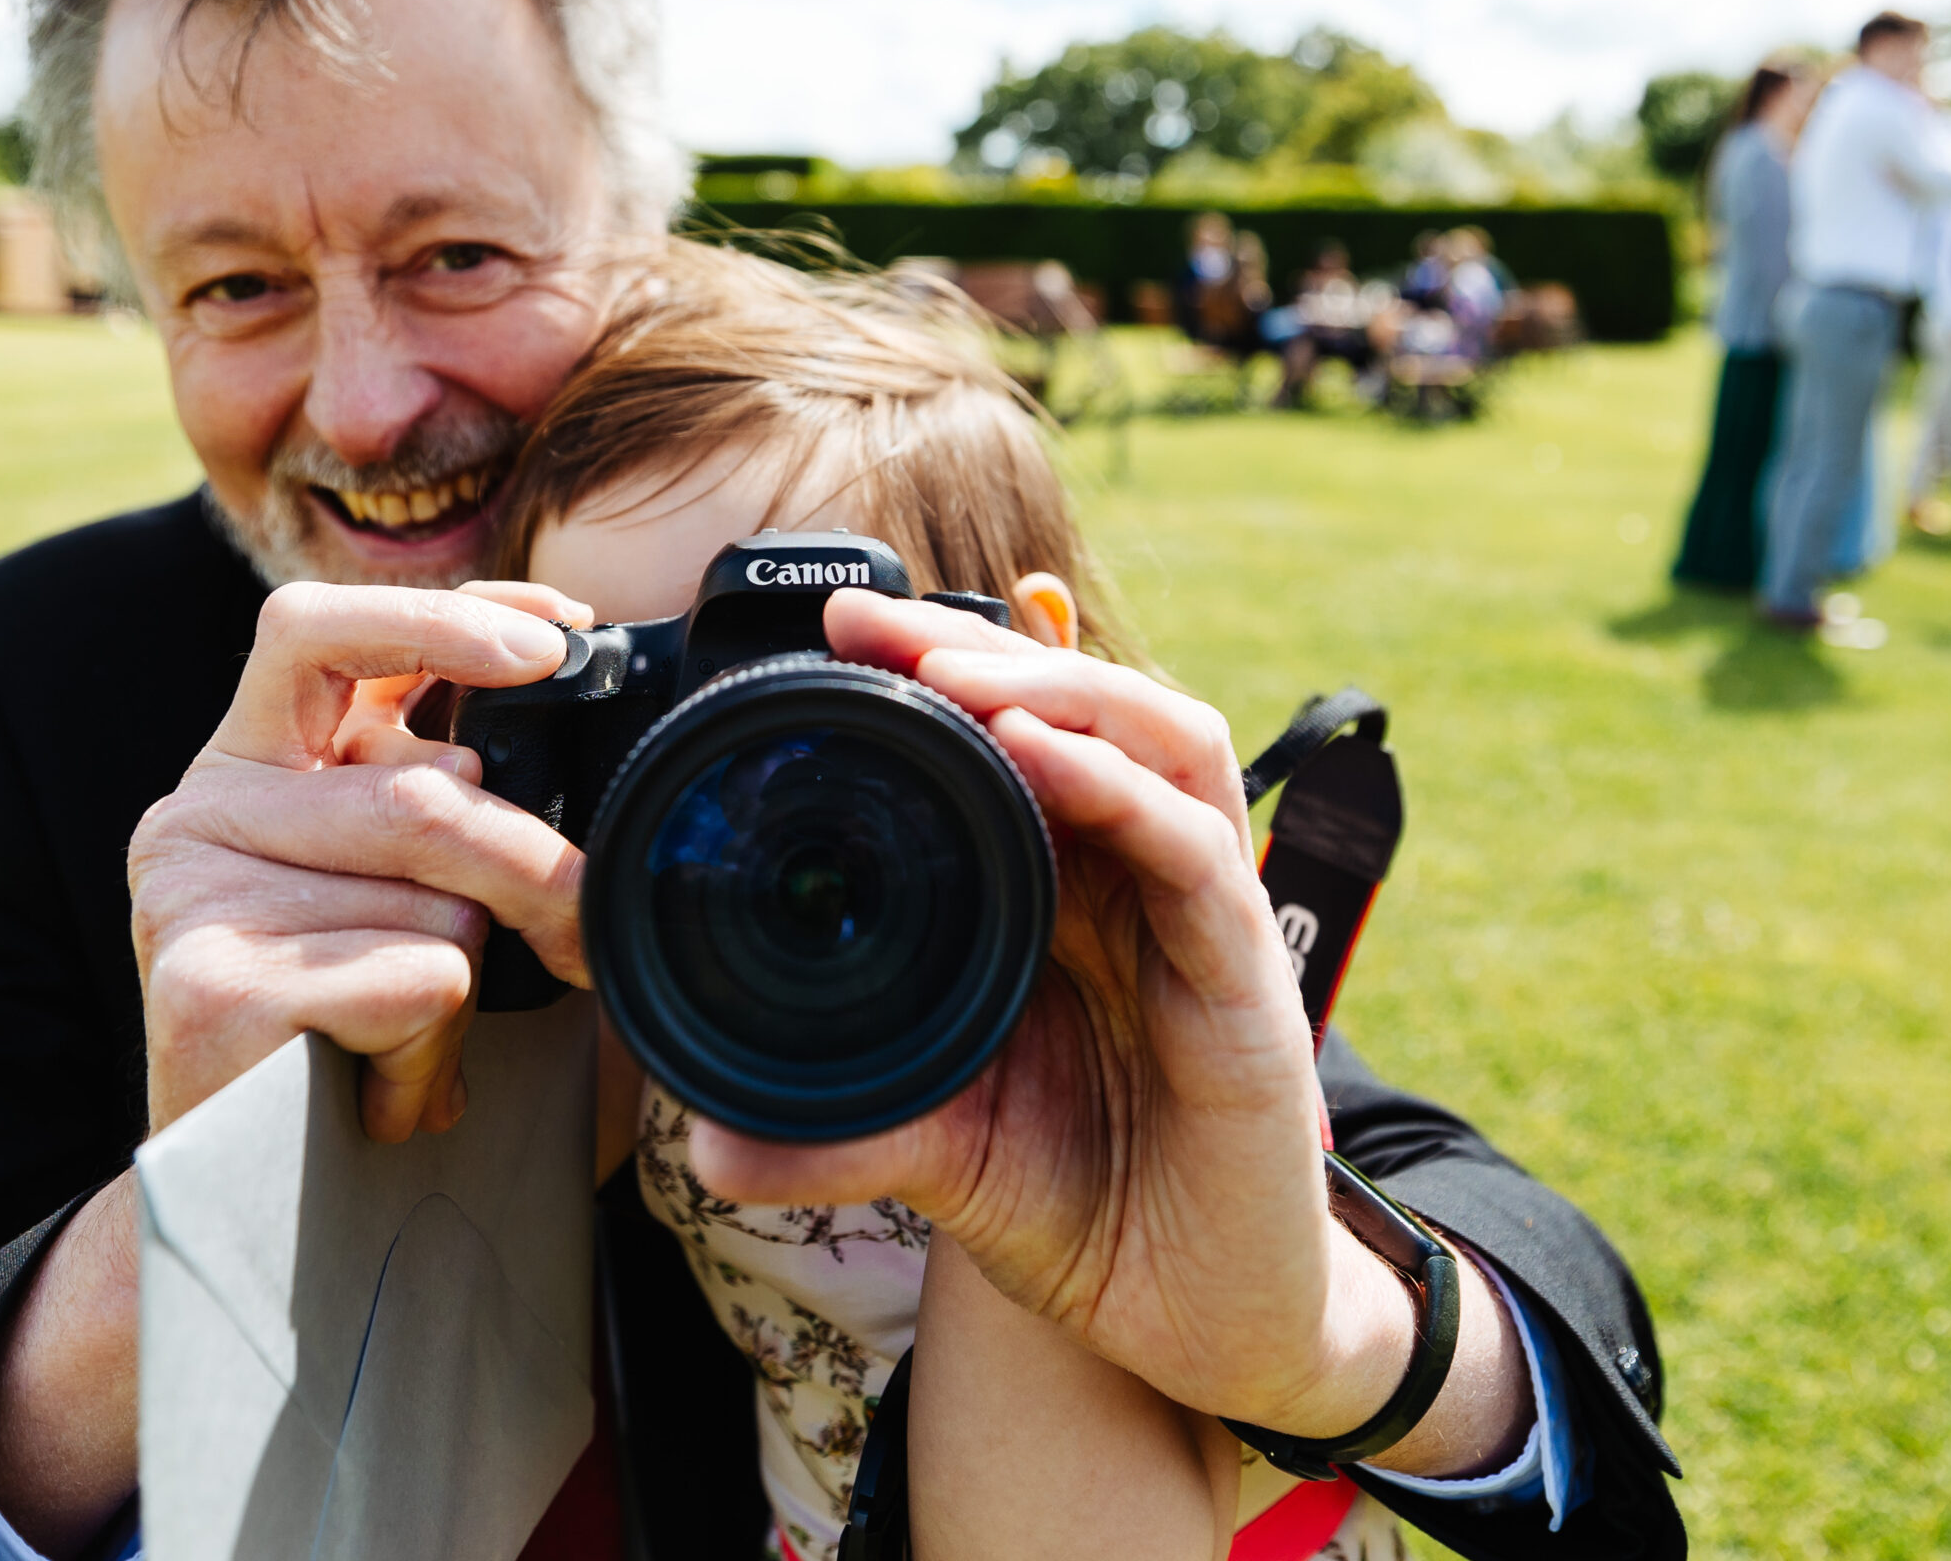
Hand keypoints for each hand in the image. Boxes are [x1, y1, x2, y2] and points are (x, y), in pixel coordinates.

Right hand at [127, 580, 594, 1140]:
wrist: (251, 1207)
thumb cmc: (354, 1036)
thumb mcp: (406, 892)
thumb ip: (450, 799)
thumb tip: (571, 716)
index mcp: (254, 762)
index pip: (320, 627)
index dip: (441, 616)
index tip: (559, 637)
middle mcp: (202, 809)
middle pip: (421, 789)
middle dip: (534, 868)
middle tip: (580, 933)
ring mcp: (193, 893)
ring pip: (435, 898)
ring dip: (470, 992)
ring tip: (417, 1049)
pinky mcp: (207, 986)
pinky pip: (412, 982)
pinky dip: (435, 1055)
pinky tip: (385, 1096)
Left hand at [689, 590, 1525, 1467]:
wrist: (1201, 1326)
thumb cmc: (1086, 1204)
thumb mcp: (941, 1150)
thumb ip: (839, 1131)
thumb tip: (703, 1147)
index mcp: (1069, 893)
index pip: (1018, 736)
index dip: (935, 672)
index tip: (829, 633)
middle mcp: (1139, 882)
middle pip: (1086, 708)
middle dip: (979, 649)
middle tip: (869, 623)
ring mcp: (1201, 921)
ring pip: (1161, 742)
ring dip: (1058, 688)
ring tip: (950, 672)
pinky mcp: (1247, 984)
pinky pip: (1196, 854)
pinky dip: (1120, 790)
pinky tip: (1041, 758)